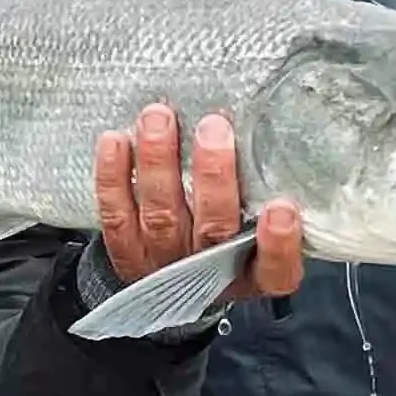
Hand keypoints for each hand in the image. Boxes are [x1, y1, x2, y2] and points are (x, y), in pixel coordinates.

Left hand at [94, 103, 303, 301]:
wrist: (176, 277)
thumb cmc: (231, 232)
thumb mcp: (259, 224)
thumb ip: (266, 192)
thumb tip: (269, 130)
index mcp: (255, 274)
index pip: (275, 270)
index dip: (280, 243)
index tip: (282, 207)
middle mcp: (210, 272)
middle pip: (213, 229)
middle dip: (213, 176)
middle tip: (214, 128)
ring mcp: (164, 265)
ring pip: (161, 216)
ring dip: (159, 163)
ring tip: (159, 119)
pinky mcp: (127, 252)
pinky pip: (116, 216)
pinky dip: (113, 177)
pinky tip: (115, 140)